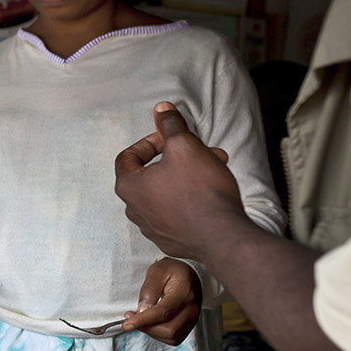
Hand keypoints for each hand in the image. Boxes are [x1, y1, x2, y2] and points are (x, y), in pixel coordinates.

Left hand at [115, 102, 244, 261]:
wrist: (222, 236)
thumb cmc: (199, 189)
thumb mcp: (185, 145)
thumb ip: (171, 126)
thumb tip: (162, 109)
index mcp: (128, 187)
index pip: (128, 157)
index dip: (150, 141)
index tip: (171, 137)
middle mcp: (134, 210)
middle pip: (151, 174)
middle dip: (178, 158)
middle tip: (203, 150)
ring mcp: (152, 229)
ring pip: (166, 193)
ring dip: (188, 176)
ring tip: (215, 168)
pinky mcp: (171, 241)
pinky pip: (177, 213)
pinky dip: (191, 199)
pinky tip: (213, 194)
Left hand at [122, 257, 201, 344]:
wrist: (190, 274)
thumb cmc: (172, 271)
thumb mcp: (157, 271)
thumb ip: (149, 289)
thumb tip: (142, 311)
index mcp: (184, 293)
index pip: (163, 312)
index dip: (143, 321)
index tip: (126, 325)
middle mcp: (192, 309)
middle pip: (167, 328)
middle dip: (145, 326)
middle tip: (130, 316)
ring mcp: (193, 319)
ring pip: (170, 336)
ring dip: (150, 331)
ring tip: (139, 318)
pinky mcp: (190, 326)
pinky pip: (173, 338)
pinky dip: (158, 334)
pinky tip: (151, 323)